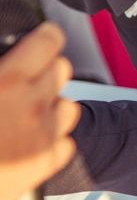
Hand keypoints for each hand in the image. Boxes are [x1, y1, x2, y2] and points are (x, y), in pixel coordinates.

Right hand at [0, 23, 79, 199]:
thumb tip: (4, 59)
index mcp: (8, 82)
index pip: (49, 43)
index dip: (46, 37)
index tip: (43, 36)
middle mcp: (32, 107)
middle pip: (62, 71)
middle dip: (45, 69)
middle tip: (24, 76)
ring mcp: (44, 136)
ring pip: (68, 106)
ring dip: (51, 104)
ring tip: (26, 109)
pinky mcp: (47, 163)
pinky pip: (64, 141)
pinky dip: (50, 138)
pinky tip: (28, 139)